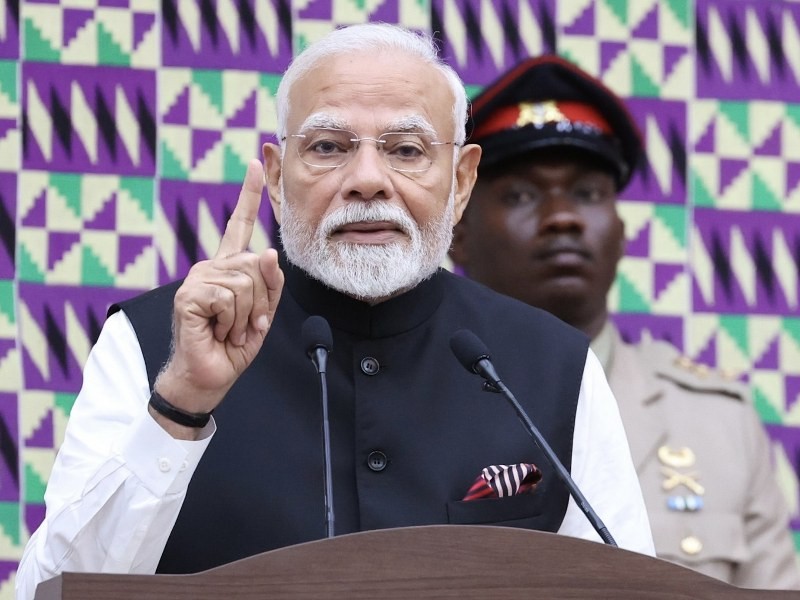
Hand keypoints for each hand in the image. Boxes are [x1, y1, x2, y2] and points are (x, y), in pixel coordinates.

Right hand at [154, 160, 283, 421]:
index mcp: (228, 267)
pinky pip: (229, 297)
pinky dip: (232, 321)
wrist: (210, 375)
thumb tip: (266, 251)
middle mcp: (211, 267)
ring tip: (230, 329)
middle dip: (261, 302)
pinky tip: (217, 331)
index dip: (248, 195)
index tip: (256, 163)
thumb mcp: (264, 313)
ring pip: (246, 282)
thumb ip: (271, 284)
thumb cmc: (234, 345)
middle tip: (243, 325)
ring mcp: (197, 279)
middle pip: (256, 266)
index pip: (238, 224)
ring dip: (247, 315)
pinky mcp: (189, 295)